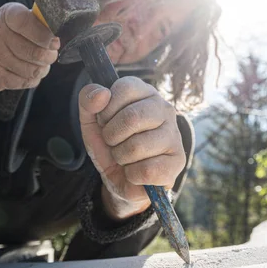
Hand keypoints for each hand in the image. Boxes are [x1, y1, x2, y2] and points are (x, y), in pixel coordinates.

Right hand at [0, 2, 59, 91]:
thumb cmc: (7, 35)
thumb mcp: (20, 20)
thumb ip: (39, 23)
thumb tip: (60, 30)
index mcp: (7, 14)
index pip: (28, 23)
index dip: (45, 36)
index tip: (55, 43)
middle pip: (34, 52)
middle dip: (48, 57)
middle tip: (50, 56)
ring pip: (31, 70)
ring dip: (41, 70)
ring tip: (39, 65)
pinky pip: (22, 82)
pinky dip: (31, 80)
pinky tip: (28, 74)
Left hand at [79, 76, 185, 220]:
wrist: (120, 179)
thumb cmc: (110, 144)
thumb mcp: (91, 121)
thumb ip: (88, 101)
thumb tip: (101, 93)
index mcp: (145, 92)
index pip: (125, 88)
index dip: (106, 109)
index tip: (106, 121)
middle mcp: (164, 109)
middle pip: (131, 117)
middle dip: (111, 135)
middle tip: (113, 142)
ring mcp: (174, 134)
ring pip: (137, 147)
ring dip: (121, 157)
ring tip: (125, 156)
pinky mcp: (178, 161)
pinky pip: (146, 170)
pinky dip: (132, 174)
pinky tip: (137, 171)